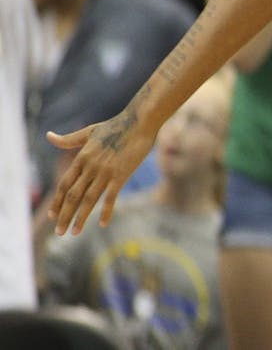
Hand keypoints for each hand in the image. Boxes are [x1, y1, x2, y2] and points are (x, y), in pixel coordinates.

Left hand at [45, 111, 154, 234]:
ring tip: (73, 233)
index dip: (57, 201)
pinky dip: (106, 212)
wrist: (139, 121)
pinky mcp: (121, 175)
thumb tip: (48, 136)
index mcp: (82, 157)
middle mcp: (91, 166)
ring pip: (88, 200)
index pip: (64, 184)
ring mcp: (106, 172)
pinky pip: (111, 198)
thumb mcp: (89, 132)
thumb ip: (68, 140)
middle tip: (59, 232)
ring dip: (80, 218)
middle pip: (72, 196)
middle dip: (64, 215)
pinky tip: (102, 224)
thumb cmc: (116, 125)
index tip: (53, 216)